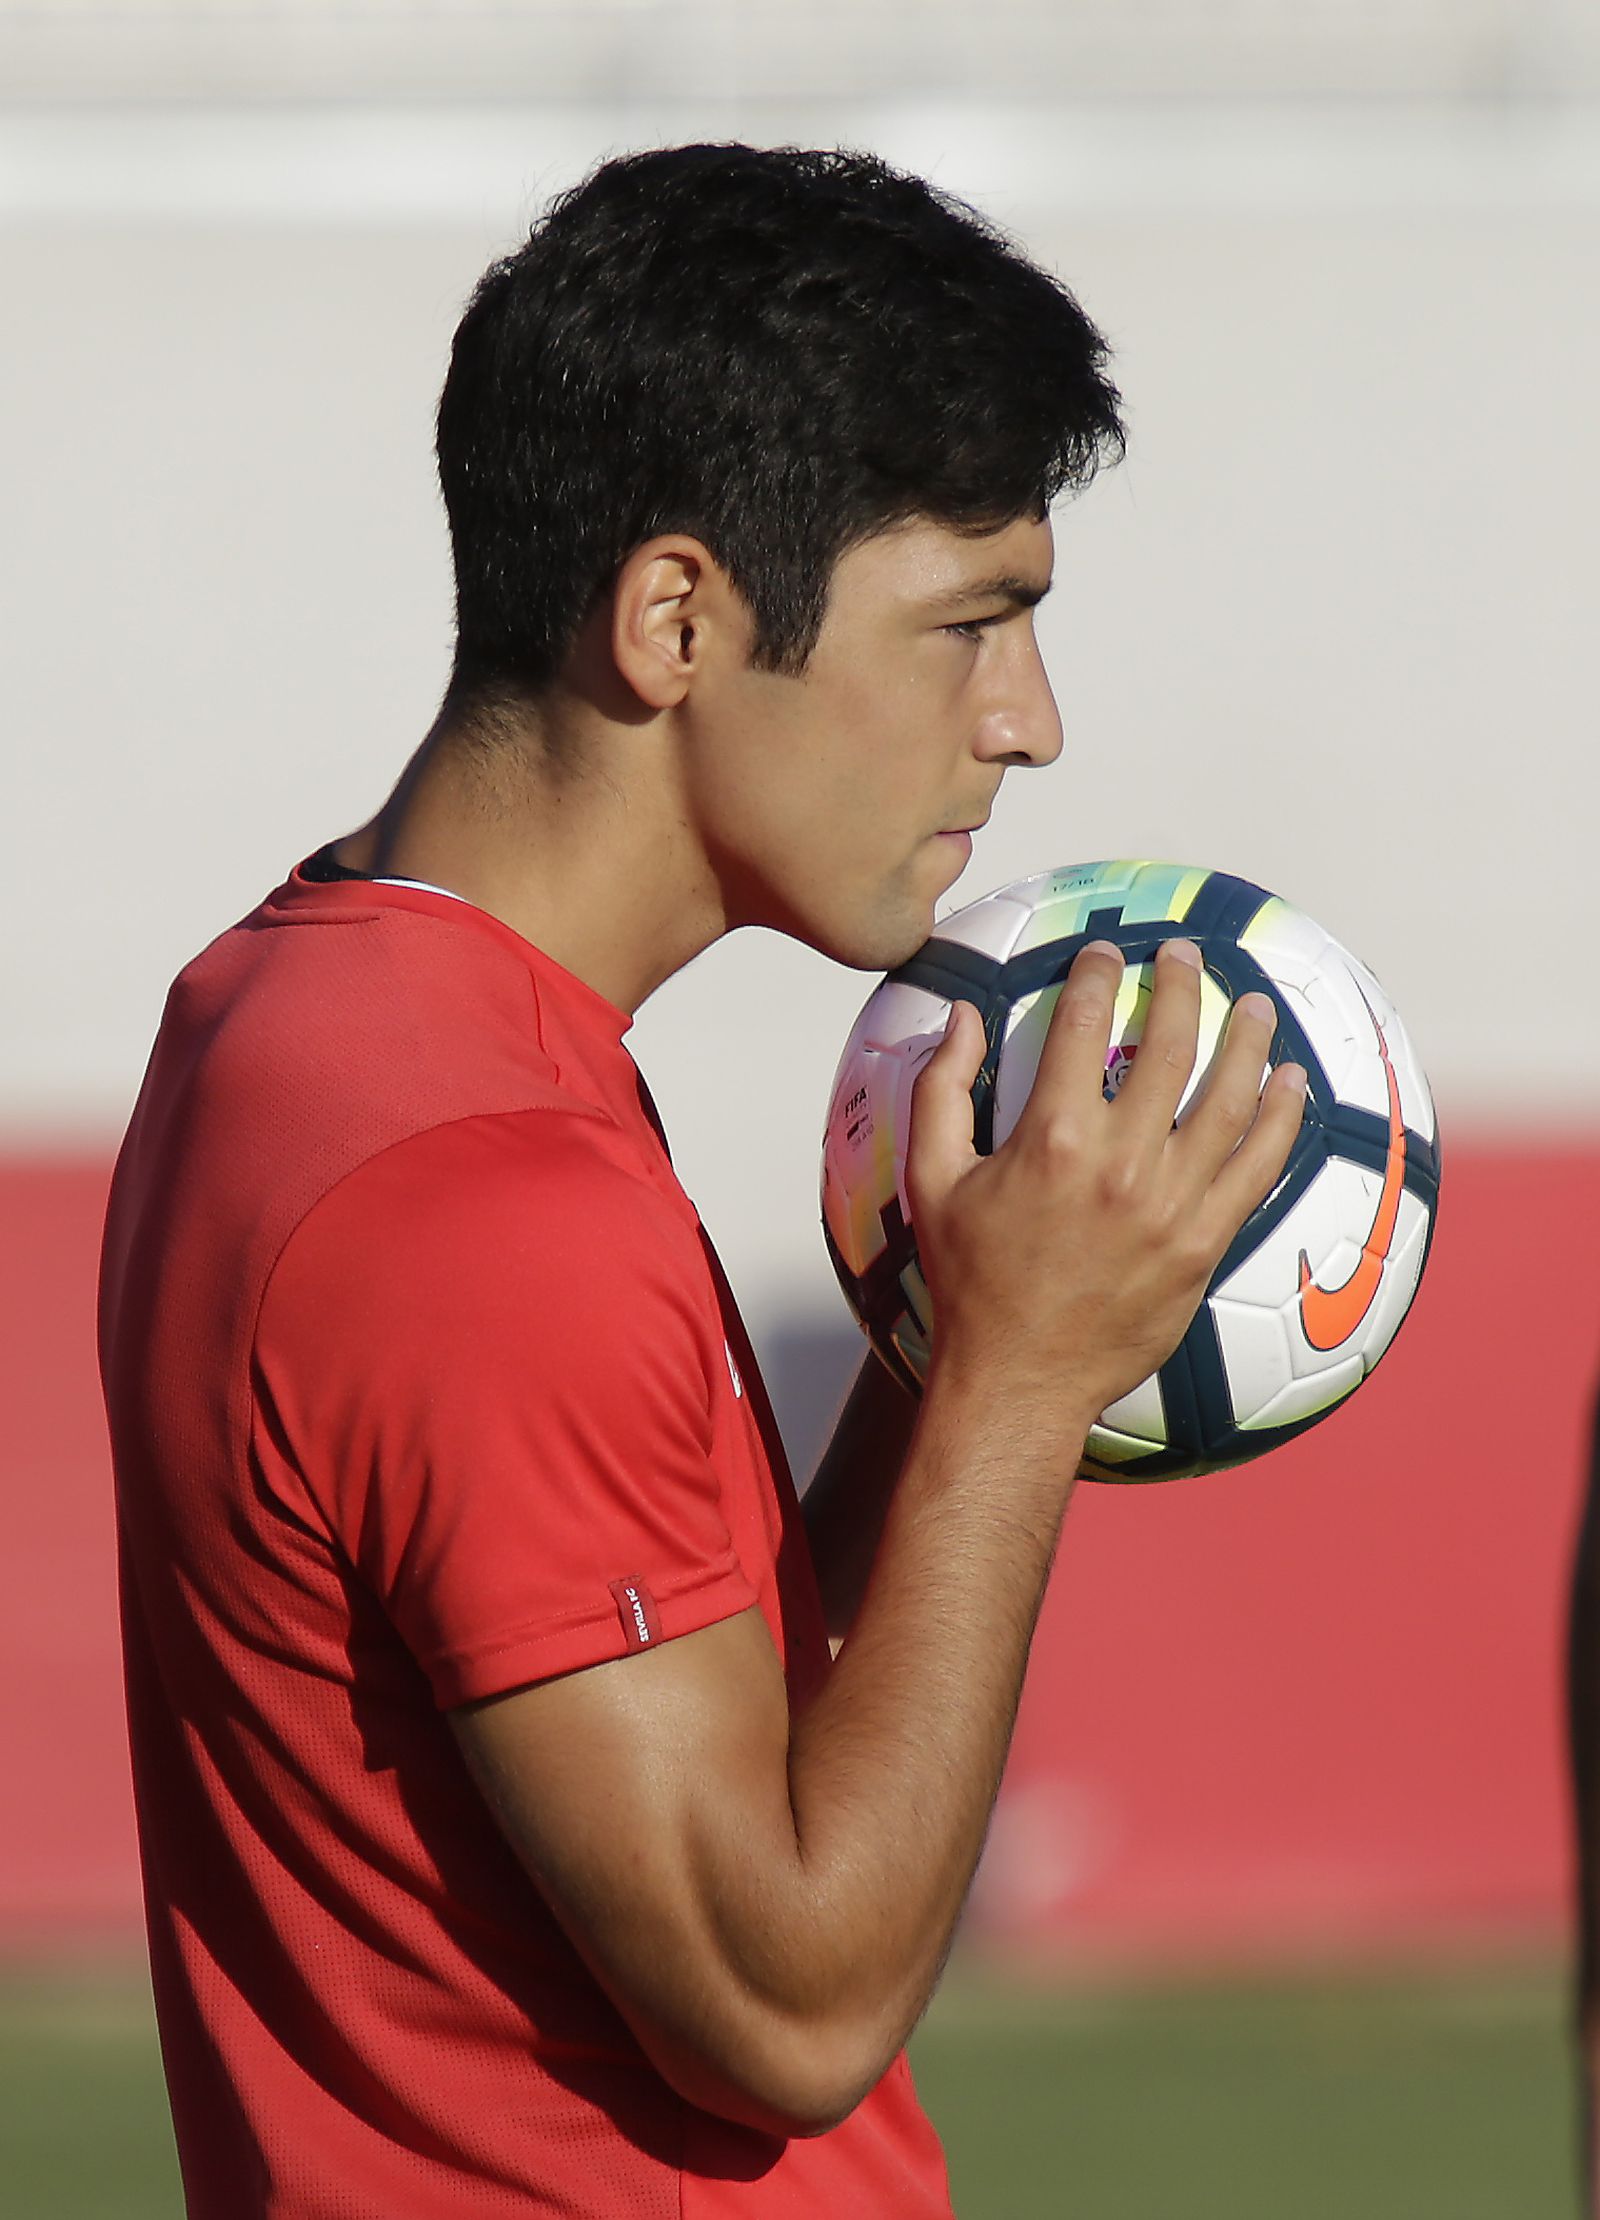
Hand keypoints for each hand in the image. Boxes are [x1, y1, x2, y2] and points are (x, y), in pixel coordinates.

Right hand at [905, 938, 1305, 1433]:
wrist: (1019, 1379)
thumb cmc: (969, 1281)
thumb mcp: (931, 1180)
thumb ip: (940, 1091)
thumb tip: (960, 1018)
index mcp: (1052, 1140)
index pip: (1085, 1027)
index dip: (1099, 976)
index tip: (1108, 952)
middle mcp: (1122, 1164)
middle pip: (1169, 1046)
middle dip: (1181, 985)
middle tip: (1185, 955)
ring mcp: (1172, 1204)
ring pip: (1230, 1099)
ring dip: (1248, 1040)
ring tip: (1255, 1003)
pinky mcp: (1205, 1243)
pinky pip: (1258, 1166)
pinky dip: (1281, 1117)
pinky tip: (1291, 1082)